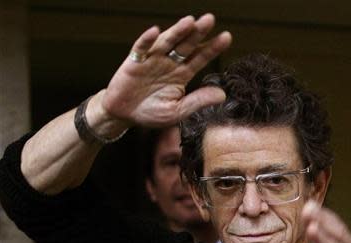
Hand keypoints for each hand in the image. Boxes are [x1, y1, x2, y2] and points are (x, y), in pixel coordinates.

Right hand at [100, 13, 231, 127]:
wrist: (124, 115)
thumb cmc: (151, 113)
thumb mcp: (178, 111)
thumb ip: (198, 101)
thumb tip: (222, 95)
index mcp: (182, 74)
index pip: (200, 58)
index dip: (212, 48)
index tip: (226, 37)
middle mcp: (169, 63)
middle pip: (186, 45)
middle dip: (197, 33)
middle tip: (209, 20)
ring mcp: (152, 60)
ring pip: (166, 42)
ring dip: (177, 31)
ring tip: (190, 21)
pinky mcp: (134, 62)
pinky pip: (141, 49)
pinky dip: (147, 40)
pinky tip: (155, 31)